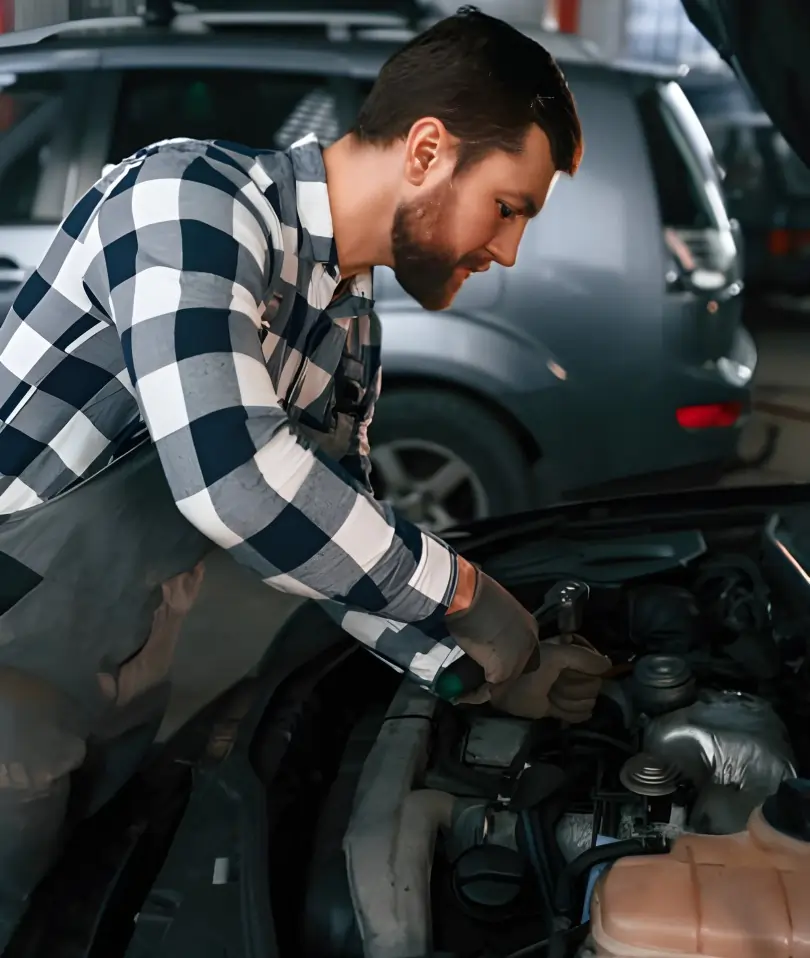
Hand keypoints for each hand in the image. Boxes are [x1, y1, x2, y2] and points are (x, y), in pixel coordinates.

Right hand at [445, 566, 538, 702]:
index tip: (489, 663)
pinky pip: (489, 687)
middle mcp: (530, 643)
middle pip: (518, 669)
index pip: (522, 651)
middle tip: (481, 681)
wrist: (468, 596)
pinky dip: (476, 692)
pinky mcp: (504, 670)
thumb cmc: (477, 594)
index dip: (506, 659)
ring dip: (487, 687)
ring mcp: (519, 658)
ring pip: (504, 681)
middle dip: (501, 676)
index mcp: (529, 626)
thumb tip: (485, 634)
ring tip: (470, 692)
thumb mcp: (496, 608)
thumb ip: (497, 624)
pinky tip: (464, 694)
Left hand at [489, 635, 610, 720]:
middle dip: (573, 688)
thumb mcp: (557, 656)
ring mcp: (569, 692)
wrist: (506, 685)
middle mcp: (575, 673)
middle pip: (594, 688)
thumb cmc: (530, 666)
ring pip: (588, 703)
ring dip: (568, 700)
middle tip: (553, 683)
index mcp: (574, 656)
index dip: (584, 673)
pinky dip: (568, 712)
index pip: (598, 668)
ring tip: (549, 693)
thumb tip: (608, 666)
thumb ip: (584, 658)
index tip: (567, 670)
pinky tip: (554, 705)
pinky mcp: (562, 709)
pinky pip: (581, 715)